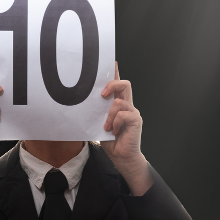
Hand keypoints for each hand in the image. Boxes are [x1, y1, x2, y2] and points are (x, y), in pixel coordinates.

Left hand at [100, 62, 152, 195]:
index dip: (115, 73)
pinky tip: (113, 130)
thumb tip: (83, 104)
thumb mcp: (99, 124)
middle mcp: (127, 105)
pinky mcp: (136, 120)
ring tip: (106, 126)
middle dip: (112, 85)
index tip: (111, 62)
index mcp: (118, 104)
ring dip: (110, 114)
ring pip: (120, 101)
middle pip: (125, 84)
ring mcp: (133, 112)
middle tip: (102, 94)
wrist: (122, 157)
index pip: (118, 85)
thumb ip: (97, 113)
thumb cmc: (111, 141)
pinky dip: (115, 122)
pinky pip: (123, 114)